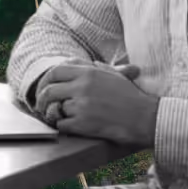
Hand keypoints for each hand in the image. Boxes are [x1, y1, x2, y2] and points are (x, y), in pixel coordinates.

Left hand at [35, 62, 158, 144]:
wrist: (147, 118)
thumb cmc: (132, 97)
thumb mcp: (113, 74)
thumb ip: (94, 66)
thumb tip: (82, 62)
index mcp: (87, 72)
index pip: (54, 71)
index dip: (44, 80)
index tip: (42, 88)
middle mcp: (82, 86)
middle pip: (49, 90)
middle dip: (41, 99)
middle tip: (40, 105)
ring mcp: (82, 105)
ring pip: (55, 108)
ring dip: (53, 114)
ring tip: (53, 116)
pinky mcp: (85, 124)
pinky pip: (62, 124)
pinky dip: (61, 126)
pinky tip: (65, 126)